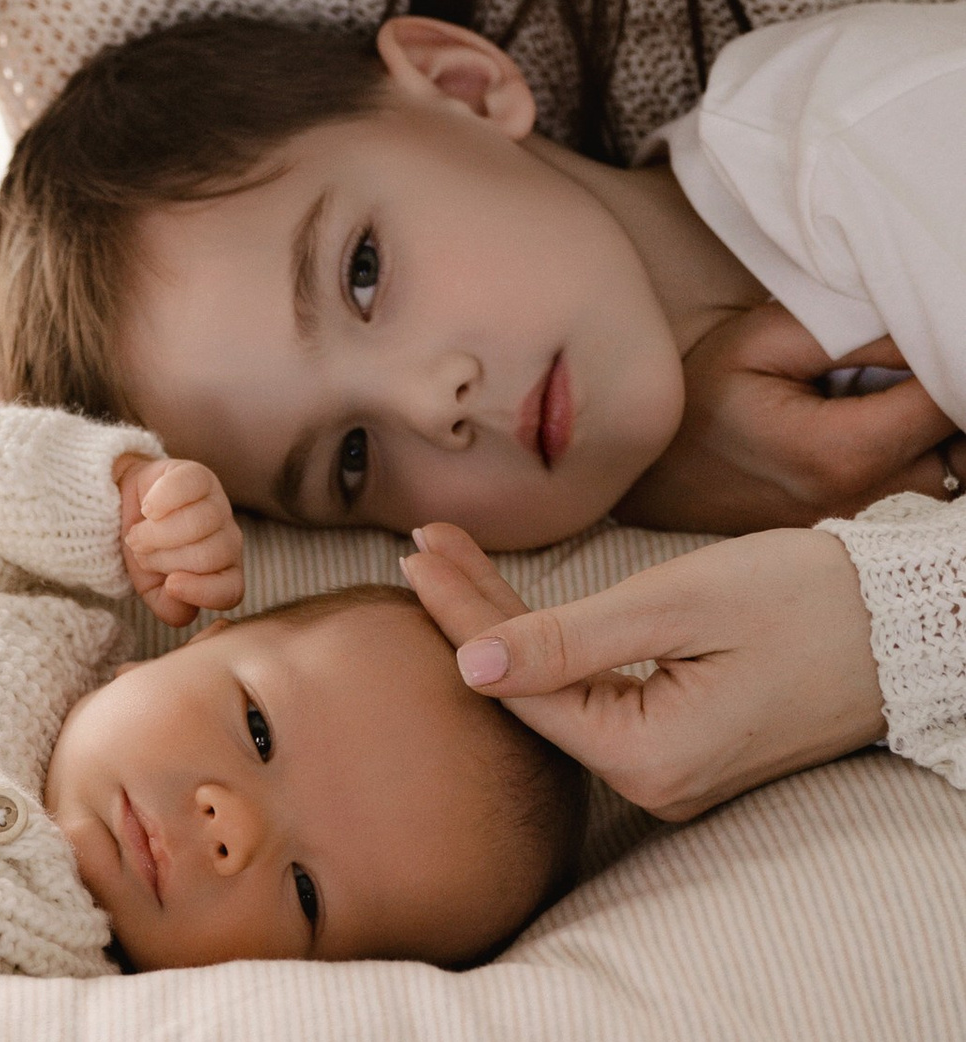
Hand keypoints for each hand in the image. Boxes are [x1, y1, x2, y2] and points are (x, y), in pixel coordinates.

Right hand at [115, 455, 243, 626]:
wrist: (125, 508)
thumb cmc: (146, 550)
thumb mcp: (151, 586)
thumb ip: (169, 607)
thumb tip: (182, 607)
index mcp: (221, 572)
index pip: (230, 589)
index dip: (203, 591)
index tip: (170, 585)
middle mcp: (227, 540)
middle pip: (207, 555)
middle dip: (164, 557)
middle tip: (141, 551)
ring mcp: (217, 505)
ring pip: (197, 523)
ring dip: (156, 532)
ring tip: (138, 532)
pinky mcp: (199, 476)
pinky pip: (188, 488)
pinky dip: (162, 500)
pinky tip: (148, 507)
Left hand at [401, 522, 886, 820]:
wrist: (911, 625)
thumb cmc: (806, 601)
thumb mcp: (679, 606)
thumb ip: (570, 640)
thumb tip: (470, 668)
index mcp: (649, 759)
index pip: (521, 686)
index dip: (460, 618)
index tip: (413, 555)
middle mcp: (653, 781)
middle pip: (533, 688)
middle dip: (473, 611)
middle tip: (422, 543)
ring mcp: (668, 767)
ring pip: (560, 685)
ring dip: (506, 619)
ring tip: (446, 554)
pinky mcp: (682, 740)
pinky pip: (597, 689)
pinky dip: (554, 640)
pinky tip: (510, 599)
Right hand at [618, 303, 957, 531]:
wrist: (653, 477)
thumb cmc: (699, 402)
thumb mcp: (761, 343)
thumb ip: (851, 333)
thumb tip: (925, 325)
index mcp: (842, 452)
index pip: (947, 400)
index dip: (949, 356)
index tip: (931, 326)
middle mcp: (868, 503)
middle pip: (961, 443)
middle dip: (946, 393)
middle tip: (910, 363)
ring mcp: (871, 530)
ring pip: (953, 474)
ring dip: (940, 432)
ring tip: (899, 398)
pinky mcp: (869, 537)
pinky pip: (930, 494)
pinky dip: (927, 458)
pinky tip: (894, 431)